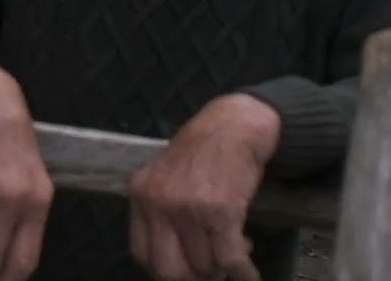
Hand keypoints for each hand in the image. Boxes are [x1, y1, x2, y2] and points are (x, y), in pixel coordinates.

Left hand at [127, 93, 279, 280]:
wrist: (234, 125)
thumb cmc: (202, 153)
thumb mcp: (164, 177)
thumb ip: (160, 213)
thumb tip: (174, 262)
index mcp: (140, 195)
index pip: (142, 254)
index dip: (166, 270)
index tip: (186, 269)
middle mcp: (158, 203)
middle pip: (168, 270)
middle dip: (193, 278)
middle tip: (211, 271)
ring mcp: (187, 208)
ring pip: (205, 266)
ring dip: (223, 267)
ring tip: (234, 248)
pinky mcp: (220, 211)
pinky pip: (230, 259)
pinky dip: (244, 273)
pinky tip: (250, 273)